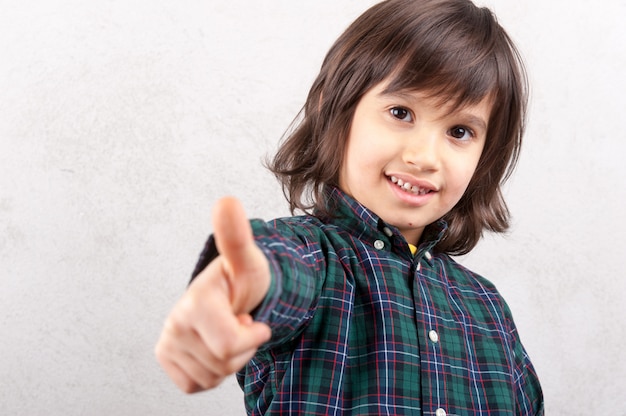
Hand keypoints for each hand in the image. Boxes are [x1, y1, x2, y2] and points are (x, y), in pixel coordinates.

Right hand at [155, 197, 271, 392]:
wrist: (230, 295)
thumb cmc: (242, 280)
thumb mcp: (248, 261)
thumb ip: (237, 237)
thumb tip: (227, 200)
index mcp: (193, 302)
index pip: (228, 345)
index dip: (251, 336)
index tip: (252, 317)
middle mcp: (174, 322)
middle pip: (223, 364)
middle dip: (242, 348)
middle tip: (238, 322)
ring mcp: (167, 342)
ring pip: (212, 377)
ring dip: (230, 360)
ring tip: (227, 331)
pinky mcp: (166, 358)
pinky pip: (197, 385)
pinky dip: (213, 372)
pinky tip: (214, 345)